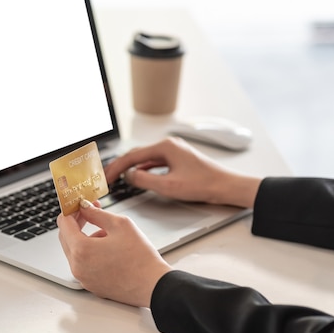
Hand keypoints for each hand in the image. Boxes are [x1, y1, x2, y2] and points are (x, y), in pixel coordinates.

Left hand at [57, 200, 171, 307]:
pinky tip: (109, 249)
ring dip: (85, 237)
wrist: (154, 286)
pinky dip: (90, 252)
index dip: (71, 210)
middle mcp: (77, 267)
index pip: (64, 223)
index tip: (78, 204)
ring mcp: (83, 278)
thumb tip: (84, 207)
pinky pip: (83, 264)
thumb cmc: (140, 257)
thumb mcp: (120, 225)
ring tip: (108, 233)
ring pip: (75, 251)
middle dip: (76, 222)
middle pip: (66, 238)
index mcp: (81, 250)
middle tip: (91, 212)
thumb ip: (97, 213)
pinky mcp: (91, 285)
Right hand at [104, 137, 260, 208]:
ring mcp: (174, 151)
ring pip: (146, 157)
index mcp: (165, 147)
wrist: (227, 186)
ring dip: (131, 166)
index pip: (133, 156)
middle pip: (137, 154)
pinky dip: (144, 168)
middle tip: (107, 177)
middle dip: (121, 166)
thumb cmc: (204, 184)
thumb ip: (145, 180)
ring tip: (119, 176)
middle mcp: (169, 145)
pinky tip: (139, 175)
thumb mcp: (169, 186)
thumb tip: (129, 175)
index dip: (116, 167)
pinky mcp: (179, 159)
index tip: (106, 177)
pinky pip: (155, 161)